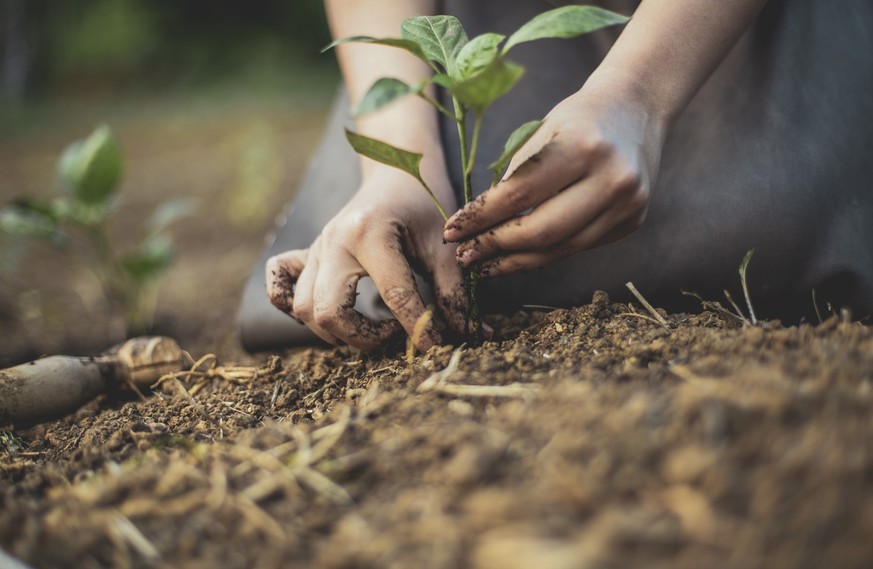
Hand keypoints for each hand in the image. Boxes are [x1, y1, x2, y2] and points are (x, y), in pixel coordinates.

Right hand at [266, 167, 465, 350]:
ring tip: (371, 326)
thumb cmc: (424, 207)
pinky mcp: (306, 253)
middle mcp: (333, 241)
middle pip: (329, 312)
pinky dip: (290, 303)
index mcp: (370, 233)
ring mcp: (314, 248)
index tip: (437, 346)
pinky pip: (279, 283)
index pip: (393, 296)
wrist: (397, 172)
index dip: (418, 329)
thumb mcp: (444, 246)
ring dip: (336, 331)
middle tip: (393, 334)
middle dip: (363, 337)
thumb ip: (455, 292)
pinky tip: (322, 313)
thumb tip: (472, 336)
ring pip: (304, 309)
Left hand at [442, 73, 666, 276]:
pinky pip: (578, 247)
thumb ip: (514, 177)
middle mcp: (612, 178)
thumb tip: (477, 226)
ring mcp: (628, 204)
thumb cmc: (577, 118)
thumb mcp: (541, 132)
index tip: (452, 231)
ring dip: (516, 261)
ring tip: (484, 265)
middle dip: (496, 246)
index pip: (519, 195)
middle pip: (541, 230)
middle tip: (465, 255)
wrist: (636, 108)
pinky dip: (544, 254)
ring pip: (561, 248)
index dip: (481, 218)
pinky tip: (518, 257)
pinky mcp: (632, 221)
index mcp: (583, 146)